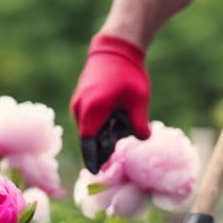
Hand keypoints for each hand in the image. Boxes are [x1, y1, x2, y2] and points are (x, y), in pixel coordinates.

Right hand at [71, 34, 151, 172]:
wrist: (115, 48)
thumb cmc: (128, 74)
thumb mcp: (139, 101)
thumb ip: (140, 124)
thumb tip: (143, 140)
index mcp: (93, 110)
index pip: (88, 144)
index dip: (93, 160)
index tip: (97, 173)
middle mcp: (81, 109)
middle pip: (89, 139)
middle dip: (102, 149)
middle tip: (116, 159)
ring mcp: (79, 103)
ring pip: (89, 129)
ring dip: (104, 135)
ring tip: (121, 127)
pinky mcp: (82, 99)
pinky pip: (89, 119)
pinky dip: (101, 125)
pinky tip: (116, 119)